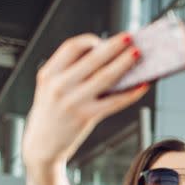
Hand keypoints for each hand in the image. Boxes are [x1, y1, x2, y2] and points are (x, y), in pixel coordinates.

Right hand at [22, 32, 148, 171]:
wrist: (41, 147)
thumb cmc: (51, 115)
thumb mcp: (51, 89)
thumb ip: (70, 73)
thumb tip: (108, 59)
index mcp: (48, 74)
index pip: (71, 47)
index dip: (90, 41)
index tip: (103, 40)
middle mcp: (59, 85)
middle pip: (93, 59)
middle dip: (114, 46)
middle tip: (131, 38)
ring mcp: (73, 101)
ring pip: (106, 77)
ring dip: (125, 64)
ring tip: (138, 55)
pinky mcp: (86, 117)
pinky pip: (115, 101)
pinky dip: (131, 92)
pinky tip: (142, 85)